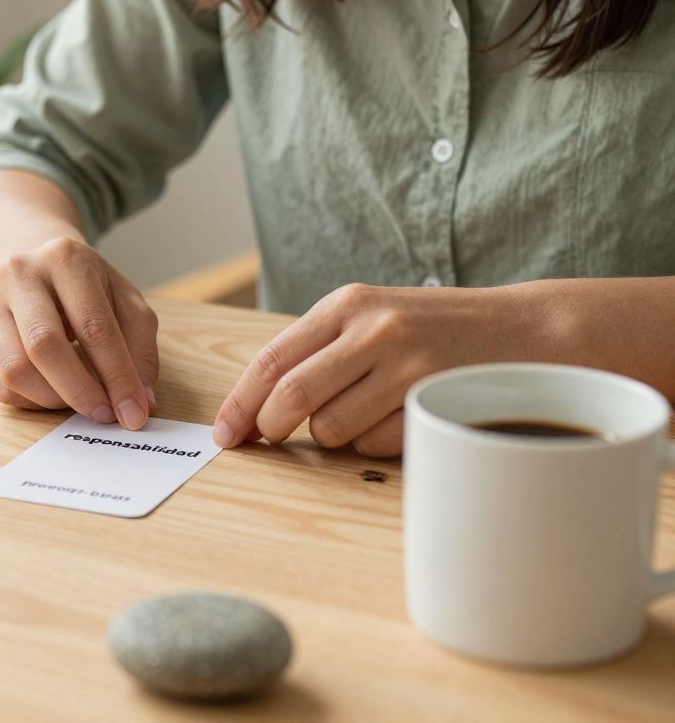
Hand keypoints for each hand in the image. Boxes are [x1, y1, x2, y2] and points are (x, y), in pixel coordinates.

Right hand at [0, 237, 157, 428]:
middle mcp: (20, 275)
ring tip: (80, 401)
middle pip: (44, 346)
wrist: (35, 267)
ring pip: (15, 370)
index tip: (134, 412)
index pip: (93, 326)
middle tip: (105, 415)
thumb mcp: (125, 303)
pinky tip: (54, 394)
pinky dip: (31, 402)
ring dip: (54, 400)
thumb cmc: (87, 290)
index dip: (117, 375)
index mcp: (66, 259)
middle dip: (81, 391)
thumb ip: (140, 349)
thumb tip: (141, 403)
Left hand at [211, 283, 549, 456]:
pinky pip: (374, 445)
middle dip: (271, 429)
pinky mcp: (434, 400)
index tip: (223, 435)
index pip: (271, 360)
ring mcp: (407, 365)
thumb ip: (317, 353)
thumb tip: (254, 407)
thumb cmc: (434, 330)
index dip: (239, 403)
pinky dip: (374, 444)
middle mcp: (374, 329)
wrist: (527, 330)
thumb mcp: (373, 319)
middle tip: (272, 440)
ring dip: (334, 436)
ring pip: (331, 429)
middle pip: (291, 398)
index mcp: (347, 304)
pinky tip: (401, 416)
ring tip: (366, 410)